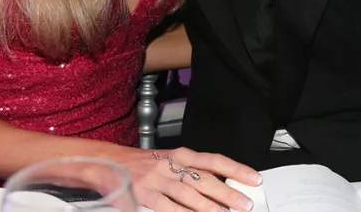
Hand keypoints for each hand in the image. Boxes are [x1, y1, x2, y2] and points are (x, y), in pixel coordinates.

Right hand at [111, 146, 261, 211]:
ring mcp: (156, 180)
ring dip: (210, 207)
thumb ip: (190, 172)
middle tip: (246, 204)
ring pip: (189, 195)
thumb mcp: (167, 162)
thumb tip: (220, 186)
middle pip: (204, 179)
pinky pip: (167, 207)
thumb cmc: (140, 164)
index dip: (235, 169)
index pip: (213, 160)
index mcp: (179, 154)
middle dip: (228, 193)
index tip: (254, 178)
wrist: (105, 162)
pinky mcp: (144, 195)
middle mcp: (170, 164)